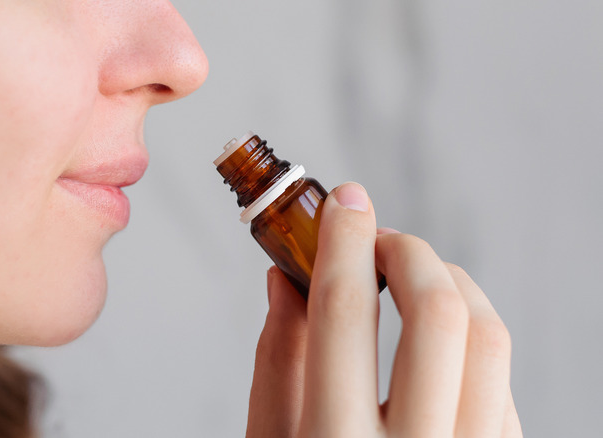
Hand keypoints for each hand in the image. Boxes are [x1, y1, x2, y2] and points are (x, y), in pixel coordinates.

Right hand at [246, 182, 521, 436]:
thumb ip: (277, 361)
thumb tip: (284, 277)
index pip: (345, 313)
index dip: (343, 242)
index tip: (345, 203)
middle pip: (437, 315)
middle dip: (407, 253)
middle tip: (380, 243)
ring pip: (487, 338)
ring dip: (450, 285)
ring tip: (412, 280)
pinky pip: (500, 377)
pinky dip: (468, 336)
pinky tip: (435, 339)